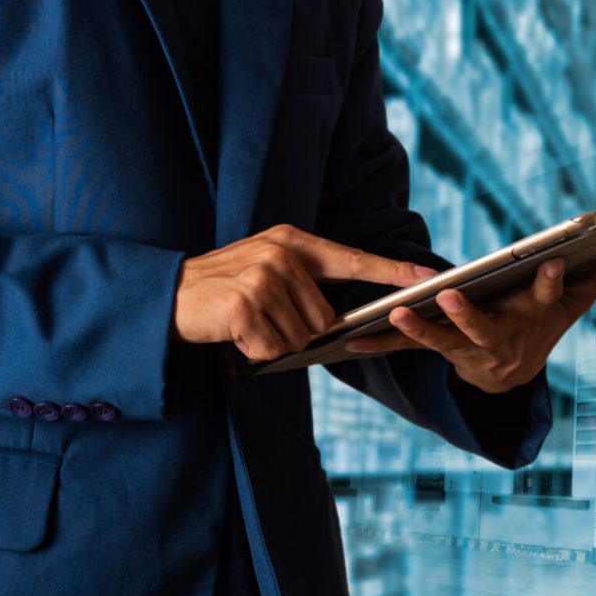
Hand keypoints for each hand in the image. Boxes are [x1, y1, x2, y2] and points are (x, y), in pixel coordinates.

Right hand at [173, 224, 435, 359]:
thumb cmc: (223, 288)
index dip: (393, 270)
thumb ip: (305, 284)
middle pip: (325, 318)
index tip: (428, 277)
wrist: (166, 294)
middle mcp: (282, 255)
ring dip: (275, 343)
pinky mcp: (245, 306)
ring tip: (246, 324)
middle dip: (297, 331)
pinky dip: (256, 352)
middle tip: (261, 319)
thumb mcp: (266, 269)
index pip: (353, 259)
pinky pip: (274, 349)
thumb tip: (338, 322)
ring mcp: (263, 278)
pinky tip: (235, 334)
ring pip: (301, 337)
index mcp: (293, 243)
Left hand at [343, 251, 595, 392]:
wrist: (511, 378)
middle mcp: (497, 338)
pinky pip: (406, 349)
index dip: (549, 284)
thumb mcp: (571, 306)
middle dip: (468, 314)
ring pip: (439, 341)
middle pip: (483, 328)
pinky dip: (379, 343)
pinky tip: (349, 341)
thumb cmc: (540, 328)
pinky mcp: (437, 351)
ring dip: (417, 329)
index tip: (555, 264)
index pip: (545, 298)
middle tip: (450, 295)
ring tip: (396, 313)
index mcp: (531, 320)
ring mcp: (464, 349)